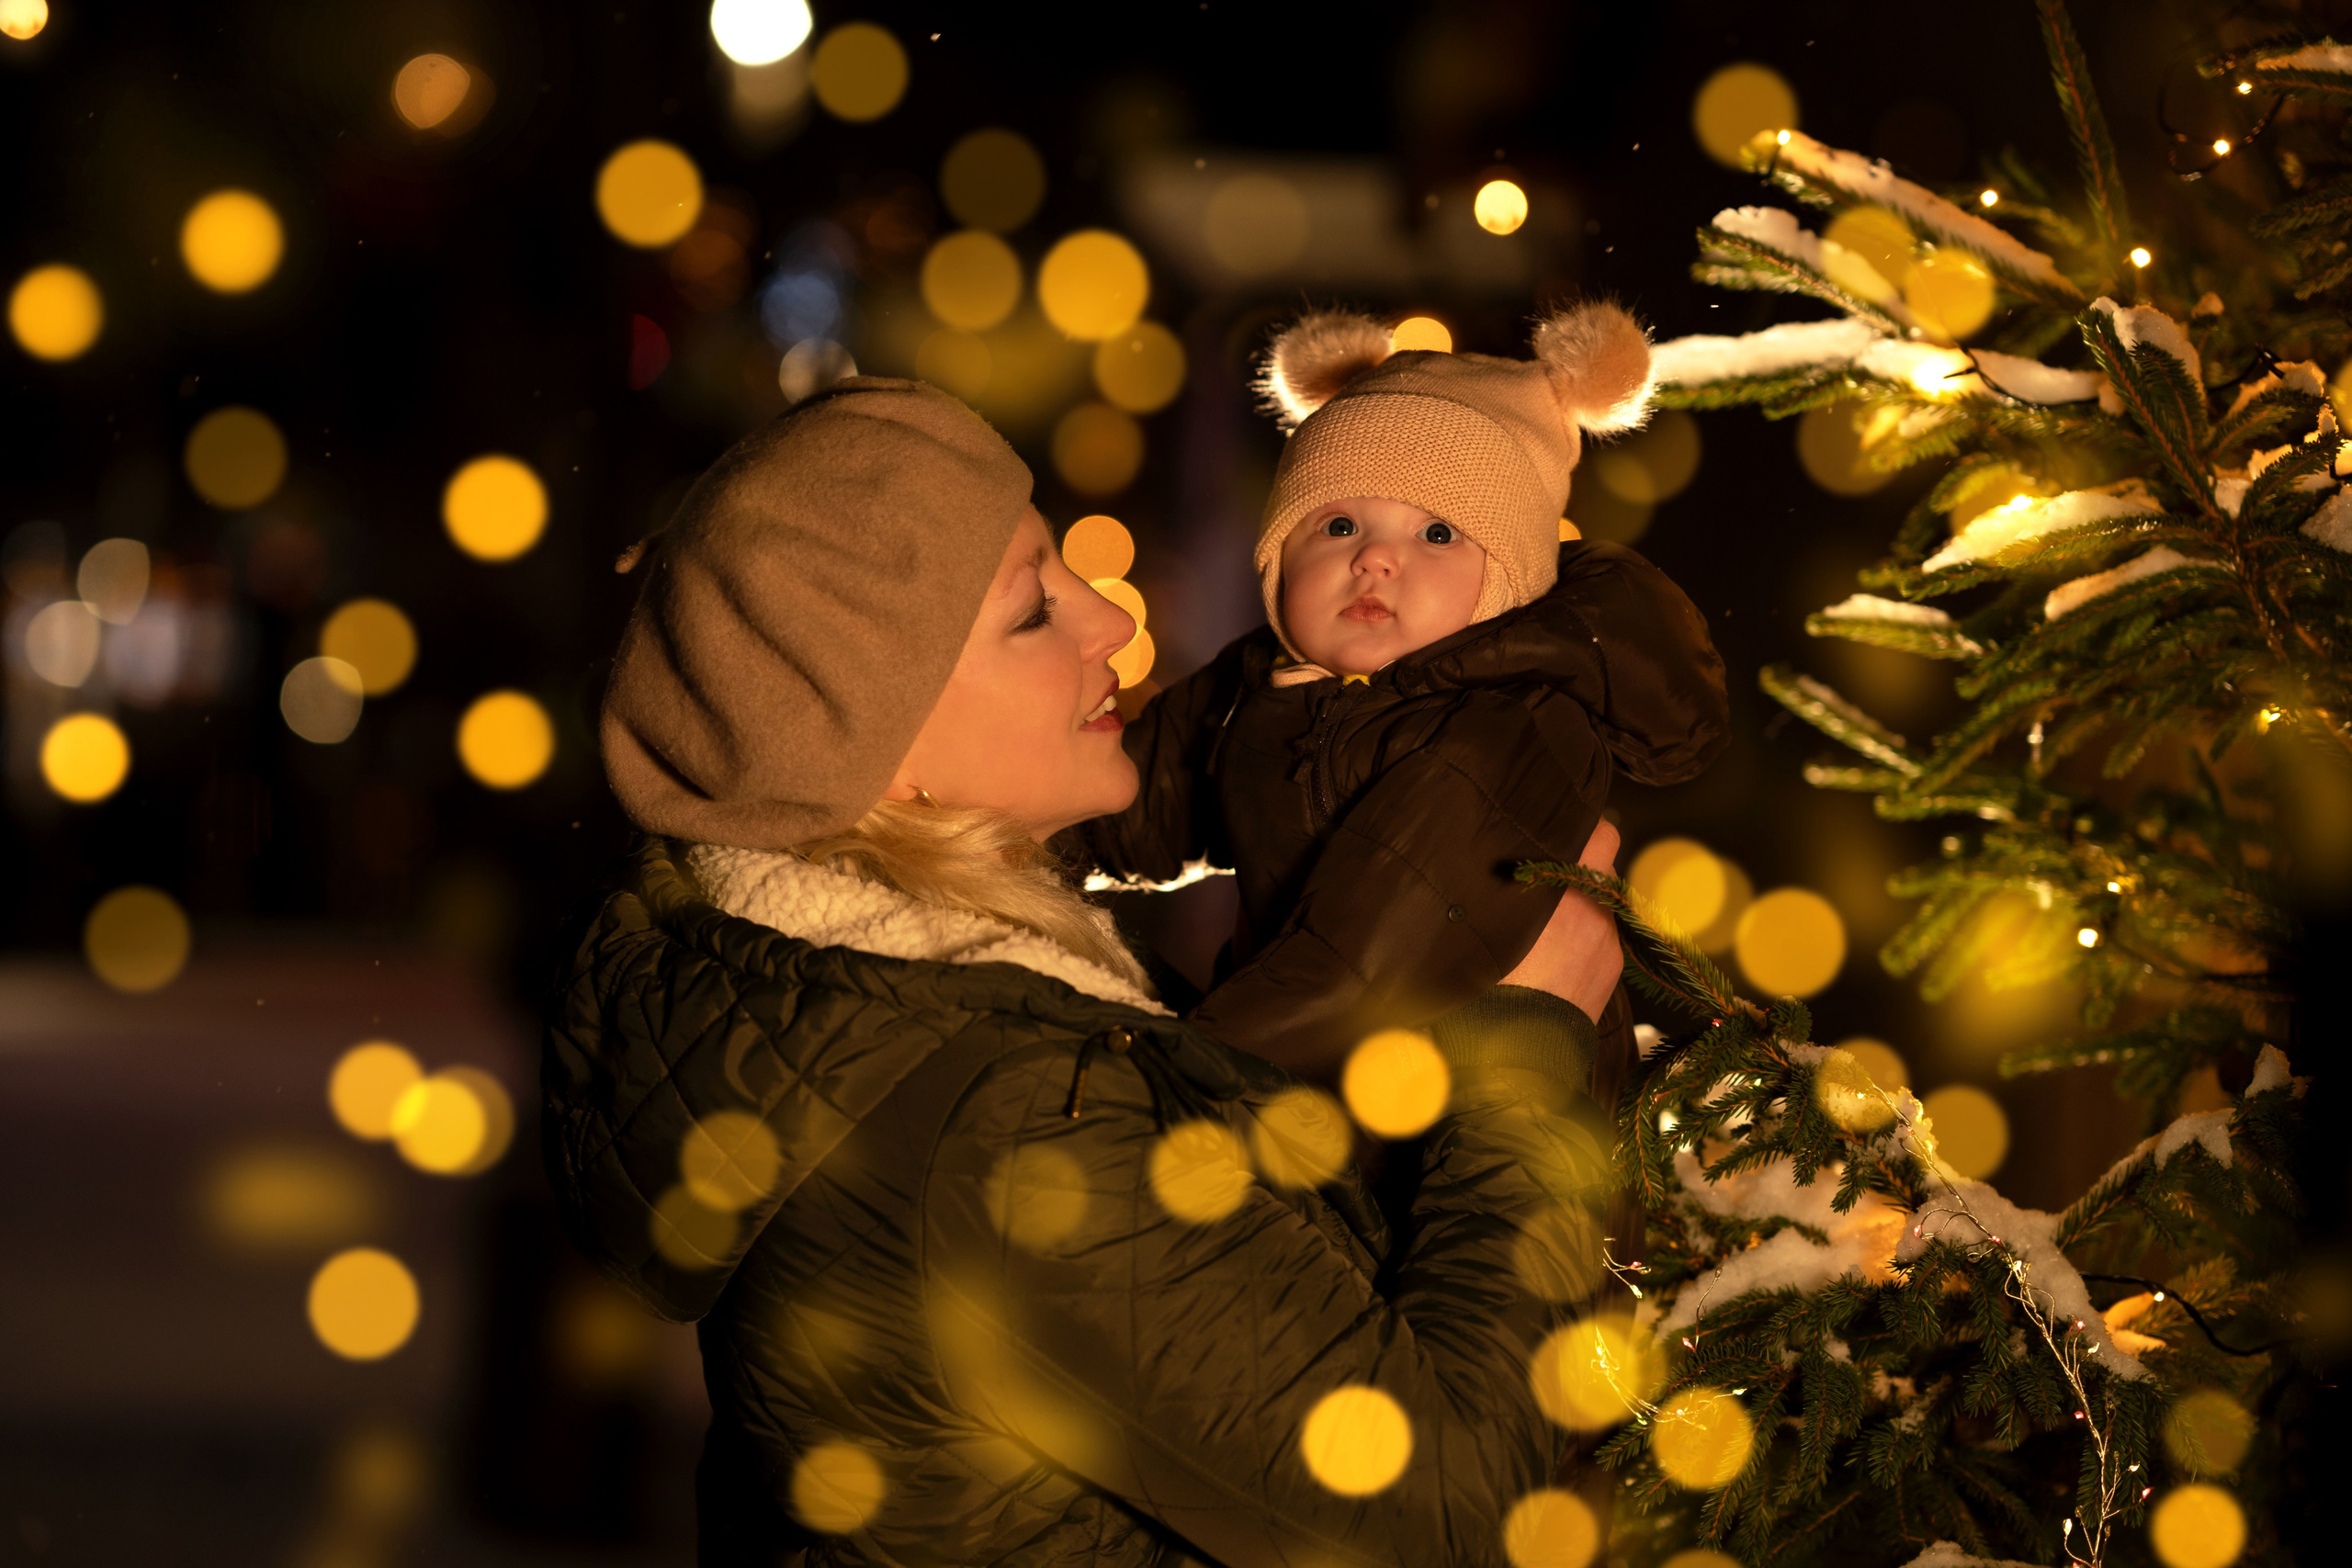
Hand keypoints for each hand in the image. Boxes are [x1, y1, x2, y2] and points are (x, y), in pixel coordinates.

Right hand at [1500, 821, 1623, 1018]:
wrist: (1516, 1049)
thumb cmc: (1490, 982)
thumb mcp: (1489, 923)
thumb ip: (1503, 891)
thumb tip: (1495, 868)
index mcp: (1569, 890)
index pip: (1602, 835)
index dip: (1585, 830)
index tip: (1564, 833)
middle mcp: (1597, 912)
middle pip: (1601, 871)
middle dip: (1578, 872)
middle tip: (1543, 882)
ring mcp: (1608, 944)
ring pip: (1601, 907)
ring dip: (1581, 909)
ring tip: (1545, 928)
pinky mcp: (1611, 972)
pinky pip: (1602, 940)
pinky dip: (1584, 942)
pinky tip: (1554, 959)